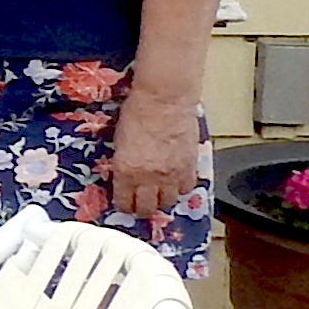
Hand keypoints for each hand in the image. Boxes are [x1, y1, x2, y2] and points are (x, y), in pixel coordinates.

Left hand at [107, 87, 201, 222]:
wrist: (164, 99)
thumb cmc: (137, 113)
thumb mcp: (119, 143)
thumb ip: (123, 164)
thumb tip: (125, 177)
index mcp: (126, 172)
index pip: (125, 203)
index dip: (124, 206)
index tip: (125, 204)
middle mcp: (149, 178)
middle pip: (148, 209)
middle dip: (142, 209)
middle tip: (141, 205)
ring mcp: (172, 174)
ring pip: (169, 202)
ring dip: (163, 200)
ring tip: (159, 194)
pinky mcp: (190, 166)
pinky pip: (187, 188)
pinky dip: (181, 188)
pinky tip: (176, 182)